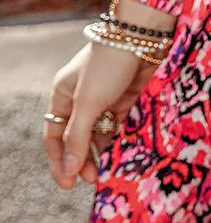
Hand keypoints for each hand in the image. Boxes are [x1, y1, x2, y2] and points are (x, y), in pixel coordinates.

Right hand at [42, 0, 176, 189]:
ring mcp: (105, 100)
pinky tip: (123, 156)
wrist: (143, 38)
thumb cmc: (108, 65)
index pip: (55, 136)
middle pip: (77, 138)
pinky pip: (119, 127)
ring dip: (102, 153)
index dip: (60, 161)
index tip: (68, 185)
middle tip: (93, 180)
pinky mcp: (127, 100)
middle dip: (82, 160)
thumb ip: (77, 136)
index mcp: (63, 96)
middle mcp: (82, 99)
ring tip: (108, 172)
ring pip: (99, 134)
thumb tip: (69, 170)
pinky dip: (119, 141)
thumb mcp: (88, 102)